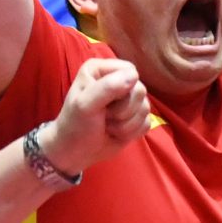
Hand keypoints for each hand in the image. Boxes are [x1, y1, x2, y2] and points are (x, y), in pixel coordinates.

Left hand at [41, 57, 150, 175]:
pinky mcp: (135, 117)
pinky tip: (116, 133)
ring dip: (125, 125)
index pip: (129, 71)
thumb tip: (134, 76)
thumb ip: (107, 88)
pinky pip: (147, 123)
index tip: (103, 104)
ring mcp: (127, 99)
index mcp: (100, 69)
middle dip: (122, 111)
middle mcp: (116, 80)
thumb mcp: (85, 105)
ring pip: (145, 108)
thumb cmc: (74, 126)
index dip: (122, 90)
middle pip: (140, 90)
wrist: (74, 153)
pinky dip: (131, 133)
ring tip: (107, 126)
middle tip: (104, 118)